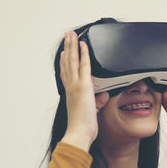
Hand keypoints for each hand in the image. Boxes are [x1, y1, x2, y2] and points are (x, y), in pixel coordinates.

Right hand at [59, 31, 108, 149]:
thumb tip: (103, 97)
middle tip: (67, 36)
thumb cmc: (83, 126)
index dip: (64, 62)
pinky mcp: (83, 86)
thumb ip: (97, 102)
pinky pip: (83, 66)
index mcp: (71, 93)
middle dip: (67, 48)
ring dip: (72, 46)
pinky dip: (83, 54)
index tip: (63, 53)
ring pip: (72, 60)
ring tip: (71, 34)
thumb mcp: (92, 111)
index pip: (66, 73)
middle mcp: (71, 87)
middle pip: (67, 62)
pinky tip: (83, 45)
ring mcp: (76, 85)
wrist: (79, 133)